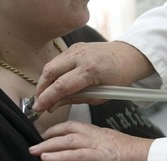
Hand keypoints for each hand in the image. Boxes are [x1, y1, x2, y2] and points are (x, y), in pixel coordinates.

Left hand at [29, 121, 153, 160]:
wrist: (155, 160)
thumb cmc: (141, 157)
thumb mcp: (119, 151)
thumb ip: (106, 150)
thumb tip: (97, 155)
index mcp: (103, 134)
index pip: (78, 127)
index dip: (61, 129)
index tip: (50, 134)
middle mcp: (99, 136)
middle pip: (70, 131)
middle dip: (51, 135)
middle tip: (37, 142)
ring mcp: (101, 145)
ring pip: (70, 141)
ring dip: (50, 146)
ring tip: (35, 151)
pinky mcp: (103, 157)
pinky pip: (77, 155)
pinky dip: (60, 156)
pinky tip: (48, 159)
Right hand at [33, 41, 154, 111]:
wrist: (127, 57)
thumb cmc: (119, 78)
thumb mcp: (100, 96)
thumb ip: (75, 99)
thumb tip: (54, 105)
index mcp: (91, 70)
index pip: (62, 86)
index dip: (47, 98)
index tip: (38, 108)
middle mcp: (81, 56)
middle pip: (50, 72)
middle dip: (41, 89)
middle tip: (39, 102)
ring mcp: (77, 48)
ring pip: (51, 65)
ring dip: (44, 81)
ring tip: (44, 95)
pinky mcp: (75, 46)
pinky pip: (58, 60)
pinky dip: (52, 72)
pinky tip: (53, 82)